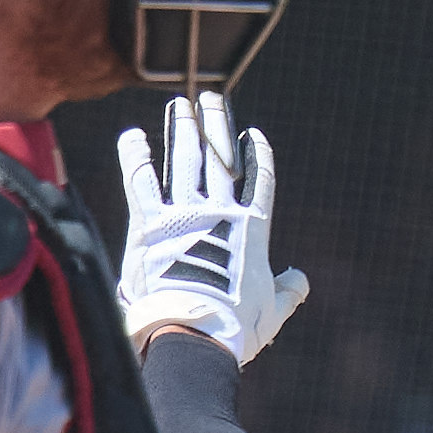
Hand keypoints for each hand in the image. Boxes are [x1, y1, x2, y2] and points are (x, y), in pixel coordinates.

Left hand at [113, 93, 303, 363]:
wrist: (194, 332)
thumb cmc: (235, 328)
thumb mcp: (272, 311)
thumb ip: (288, 292)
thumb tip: (300, 280)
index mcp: (252, 228)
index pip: (259, 180)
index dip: (257, 155)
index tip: (252, 135)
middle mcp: (219, 211)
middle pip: (219, 157)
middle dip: (216, 125)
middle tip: (211, 100)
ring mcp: (183, 214)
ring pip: (184, 159)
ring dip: (181, 129)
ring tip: (179, 105)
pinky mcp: (149, 224)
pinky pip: (140, 180)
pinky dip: (135, 156)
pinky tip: (131, 136)